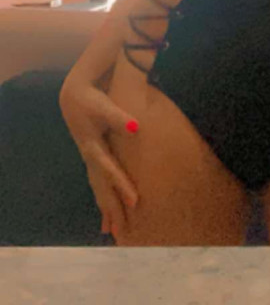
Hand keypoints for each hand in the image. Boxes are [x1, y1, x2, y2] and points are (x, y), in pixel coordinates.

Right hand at [59, 72, 139, 237]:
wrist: (73, 96)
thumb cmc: (91, 100)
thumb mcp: (104, 106)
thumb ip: (119, 117)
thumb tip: (136, 127)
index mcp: (93, 147)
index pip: (110, 170)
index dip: (121, 185)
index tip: (135, 202)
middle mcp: (90, 157)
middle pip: (101, 187)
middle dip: (111, 209)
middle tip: (121, 232)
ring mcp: (90, 159)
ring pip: (98, 189)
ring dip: (105, 209)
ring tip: (111, 231)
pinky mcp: (93, 158)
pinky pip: (98, 184)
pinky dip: (103, 199)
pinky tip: (105, 213)